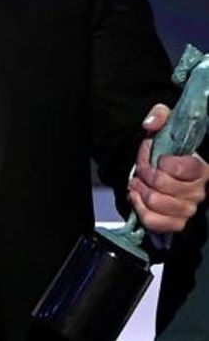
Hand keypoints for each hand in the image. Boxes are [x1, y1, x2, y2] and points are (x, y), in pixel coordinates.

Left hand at [129, 103, 208, 233]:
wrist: (160, 173)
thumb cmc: (166, 151)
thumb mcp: (166, 127)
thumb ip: (160, 116)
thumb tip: (150, 123)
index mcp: (202, 169)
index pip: (185, 168)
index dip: (165, 163)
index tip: (159, 158)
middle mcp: (199, 192)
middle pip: (163, 185)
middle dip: (145, 174)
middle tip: (141, 169)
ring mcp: (188, 210)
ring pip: (155, 202)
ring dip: (140, 190)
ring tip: (138, 182)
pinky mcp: (175, 224)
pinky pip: (153, 221)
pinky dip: (140, 208)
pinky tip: (137, 197)